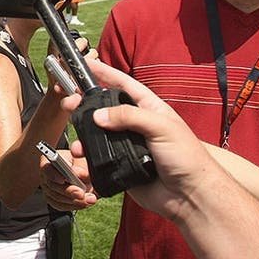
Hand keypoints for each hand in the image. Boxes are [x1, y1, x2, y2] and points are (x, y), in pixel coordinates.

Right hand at [39, 147, 96, 210]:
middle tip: (81, 193)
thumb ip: (81, 164)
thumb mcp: (81, 159)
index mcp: (48, 161)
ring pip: (57, 198)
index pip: (46, 168)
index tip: (63, 179)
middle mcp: (45, 176)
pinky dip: (74, 206)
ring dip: (74, 201)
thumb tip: (79, 173)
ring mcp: (48, 189)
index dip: (54, 175)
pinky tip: (84, 203)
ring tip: (89, 199)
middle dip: (68, 191)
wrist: (81, 172)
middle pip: (52, 186)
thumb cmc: (78, 163)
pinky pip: (61, 206)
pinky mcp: (53, 200)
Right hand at [71, 56, 224, 219]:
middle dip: (85, 103)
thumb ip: (129, 116)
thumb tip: (98, 115)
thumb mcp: (161, 127)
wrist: (189, 196)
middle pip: (105, 108)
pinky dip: (88, 155)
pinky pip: (99, 157)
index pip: (122, 84)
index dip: (104, 72)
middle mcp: (135, 124)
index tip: (86, 63)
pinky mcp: (121, 165)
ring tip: (76, 136)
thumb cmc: (186, 157)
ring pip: (98, 133)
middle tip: (70, 102)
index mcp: (148, 108)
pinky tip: (82, 155)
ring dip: (83, 133)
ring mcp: (127, 145)